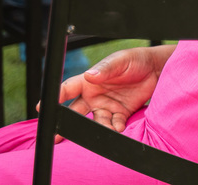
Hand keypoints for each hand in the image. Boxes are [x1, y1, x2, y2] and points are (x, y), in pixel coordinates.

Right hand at [50, 47, 168, 136]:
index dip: (55, 97)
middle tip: (56, 136)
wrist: (155, 70)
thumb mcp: (120, 61)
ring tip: (103, 132)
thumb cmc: (134, 60)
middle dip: (64, 125)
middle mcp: (94, 96)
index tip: (42, 108)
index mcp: (88, 81)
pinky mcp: (120, 114)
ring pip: (95, 122)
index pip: (68, 89)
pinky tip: (119, 129)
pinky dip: (115, 129)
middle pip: (74, 113)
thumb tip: (89, 75)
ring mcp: (106, 106)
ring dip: (97, 129)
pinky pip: (113, 126)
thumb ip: (105, 69)